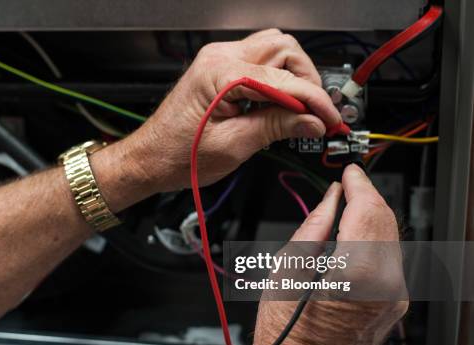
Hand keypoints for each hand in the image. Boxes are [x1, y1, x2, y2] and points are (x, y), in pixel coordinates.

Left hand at [115, 29, 341, 193]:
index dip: (313, 99)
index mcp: (220, 74)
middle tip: (316, 113)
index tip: (329, 120)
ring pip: (274, 52)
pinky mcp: (220, 72)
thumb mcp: (233, 146)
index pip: (284, 78)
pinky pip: (260, 65)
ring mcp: (219, 62)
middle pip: (283, 49)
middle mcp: (219, 58)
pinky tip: (280, 106)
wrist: (150, 159)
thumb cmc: (178, 156)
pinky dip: (278, 81)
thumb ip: (276, 127)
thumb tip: (312, 120)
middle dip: (306, 79)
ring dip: (294, 77)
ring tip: (300, 111)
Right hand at [243, 164, 407, 344]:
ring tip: (345, 206)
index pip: (368, 210)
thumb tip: (330, 199)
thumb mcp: (286, 270)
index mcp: (358, 274)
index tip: (348, 171)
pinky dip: (373, 240)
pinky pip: (389, 259)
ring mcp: (395, 298)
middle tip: (347, 183)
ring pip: (391, 238)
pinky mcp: (394, 305)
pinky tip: (352, 235)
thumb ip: (314, 227)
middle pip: (386, 221)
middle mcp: (387, 286)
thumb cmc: (284, 336)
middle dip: (367, 197)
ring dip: (370, 217)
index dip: (358, 184)